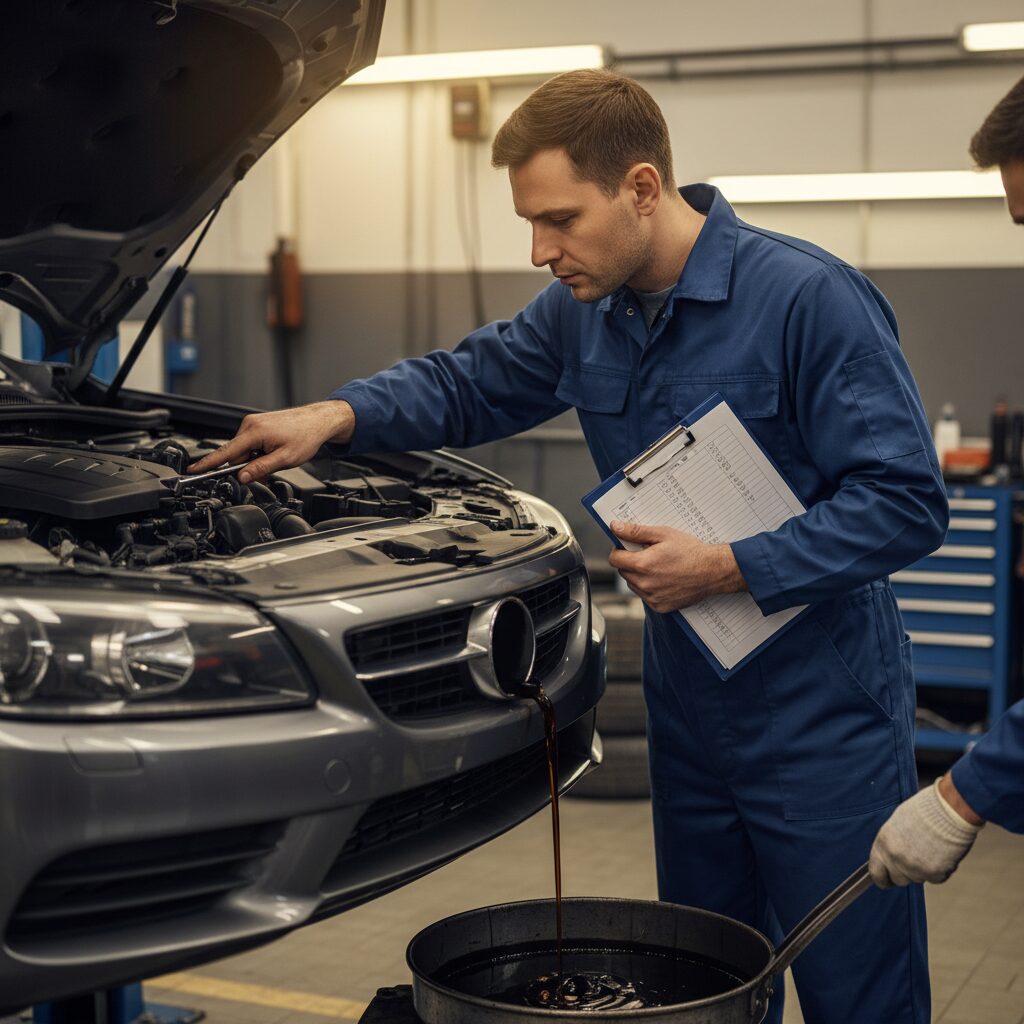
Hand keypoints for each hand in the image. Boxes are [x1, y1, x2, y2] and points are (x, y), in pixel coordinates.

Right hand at [188, 400, 355, 483]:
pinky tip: (272, 453)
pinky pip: (250, 445)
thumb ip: (261, 469)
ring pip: (244, 451)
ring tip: (275, 459)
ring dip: (255, 461)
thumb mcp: (284, 459)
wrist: (317, 421)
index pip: (225, 452)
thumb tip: (242, 477)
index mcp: (254, 432)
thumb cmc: (305, 436)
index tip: (194, 470)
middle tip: (267, 471)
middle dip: (247, 467)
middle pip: (235, 455)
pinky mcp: (257, 425)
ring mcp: (253, 423)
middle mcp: (249, 425)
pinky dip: (258, 453)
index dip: (208, 464)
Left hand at [607, 520, 746, 612]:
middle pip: (623, 572)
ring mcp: (652, 598)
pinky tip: (664, 578)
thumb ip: (635, 531)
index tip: (629, 547)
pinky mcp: (660, 606)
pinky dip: (650, 588)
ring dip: (639, 575)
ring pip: (633, 584)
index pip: (614, 559)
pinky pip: (645, 596)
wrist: (712, 571)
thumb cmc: (690, 551)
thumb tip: (615, 527)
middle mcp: (645, 584)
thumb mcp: (663, 534)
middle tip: (648, 554)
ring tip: (658, 566)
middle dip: (630, 562)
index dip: (620, 550)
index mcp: (642, 565)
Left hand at [868, 777, 983, 887]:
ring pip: (917, 879)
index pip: (876, 872)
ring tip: (931, 849)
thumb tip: (891, 855)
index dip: (882, 878)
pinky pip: (936, 879)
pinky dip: (940, 871)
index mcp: (883, 843)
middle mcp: (895, 858)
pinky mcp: (933, 873)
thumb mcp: (898, 823)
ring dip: (923, 870)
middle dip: (906, 874)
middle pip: (897, 879)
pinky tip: (943, 854)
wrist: (948, 810)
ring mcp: (914, 868)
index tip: (885, 881)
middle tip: (917, 860)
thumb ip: (892, 843)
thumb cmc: (925, 811)